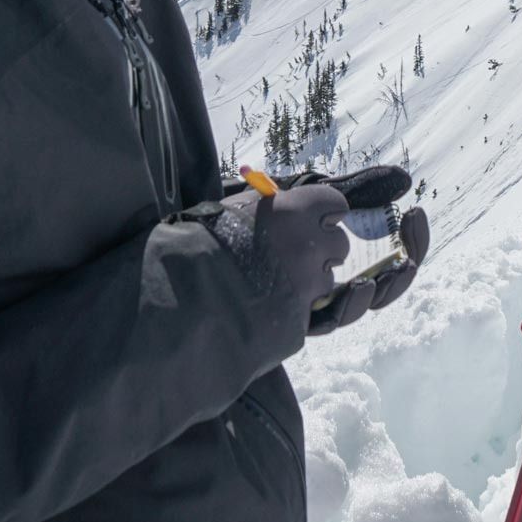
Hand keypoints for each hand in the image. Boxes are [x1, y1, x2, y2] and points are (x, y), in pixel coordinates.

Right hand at [198, 184, 350, 344]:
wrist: (181, 301)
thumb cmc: (200, 247)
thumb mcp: (233, 210)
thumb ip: (266, 205)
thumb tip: (281, 200)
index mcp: (294, 212)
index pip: (335, 205)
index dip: (326, 214)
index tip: (317, 221)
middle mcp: (310, 247)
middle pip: (339, 245)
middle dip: (323, 250)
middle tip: (297, 257)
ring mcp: (309, 287)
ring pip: (328, 282)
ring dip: (311, 284)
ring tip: (275, 287)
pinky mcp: (302, 321)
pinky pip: (312, 314)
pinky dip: (297, 313)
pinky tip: (273, 310)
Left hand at [282, 166, 430, 335]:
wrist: (241, 230)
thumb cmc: (283, 216)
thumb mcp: (325, 197)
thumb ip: (362, 190)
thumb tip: (403, 181)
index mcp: (358, 255)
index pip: (397, 254)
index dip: (413, 238)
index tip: (414, 213)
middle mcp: (347, 281)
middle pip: (388, 287)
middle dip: (404, 270)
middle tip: (409, 255)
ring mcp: (327, 300)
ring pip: (364, 305)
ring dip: (383, 290)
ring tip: (387, 272)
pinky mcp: (304, 317)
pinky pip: (334, 320)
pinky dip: (352, 305)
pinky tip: (359, 286)